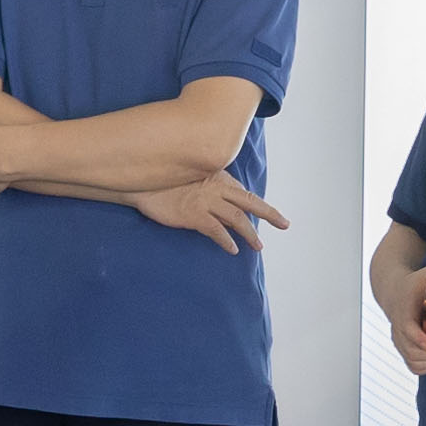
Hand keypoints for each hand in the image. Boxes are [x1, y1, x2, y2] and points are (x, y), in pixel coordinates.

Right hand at [131, 170, 289, 252]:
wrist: (141, 181)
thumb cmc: (163, 179)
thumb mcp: (189, 177)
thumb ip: (205, 186)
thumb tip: (214, 199)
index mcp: (217, 177)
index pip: (243, 193)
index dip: (260, 205)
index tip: (273, 216)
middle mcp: (216, 188)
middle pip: (249, 202)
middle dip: (269, 214)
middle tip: (285, 225)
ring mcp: (206, 202)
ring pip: (237, 218)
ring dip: (250, 234)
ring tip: (258, 246)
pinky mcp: (194, 215)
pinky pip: (216, 231)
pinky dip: (226, 241)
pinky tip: (232, 249)